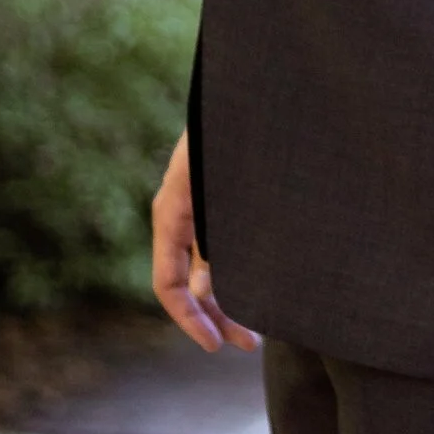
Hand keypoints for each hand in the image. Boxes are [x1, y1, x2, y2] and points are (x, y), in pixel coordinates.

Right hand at [150, 132, 259, 354]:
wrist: (252, 88)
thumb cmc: (238, 132)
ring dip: (231, 299)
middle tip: (251, 344)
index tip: (216, 345)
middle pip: (190, 283)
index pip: (168, 283)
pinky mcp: (222, 202)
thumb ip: (215, 240)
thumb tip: (207, 291)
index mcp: (171, 213)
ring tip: (262, 328)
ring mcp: (201, 209)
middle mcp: (181, 215)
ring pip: (209, 268)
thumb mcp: (223, 190)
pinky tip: (266, 289)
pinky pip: (222, 248)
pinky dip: (239, 272)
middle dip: (216, 317)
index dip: (189, 319)